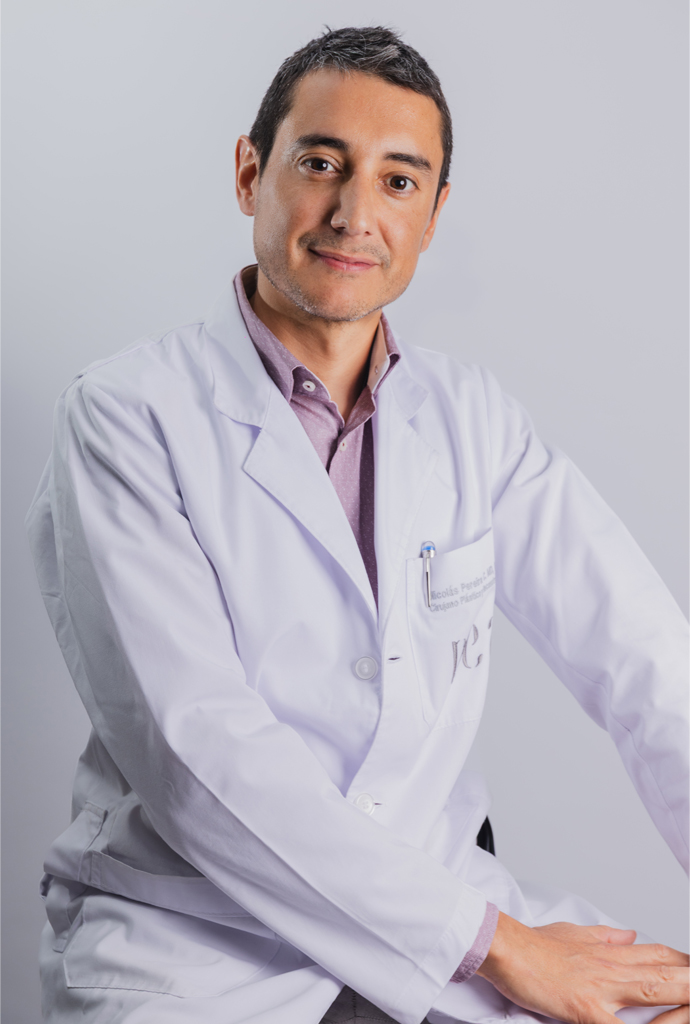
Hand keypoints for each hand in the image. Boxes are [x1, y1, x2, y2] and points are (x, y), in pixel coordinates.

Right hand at [475, 911, 688, 1023]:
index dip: (682, 960)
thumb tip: (631, 934)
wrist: (506, 947)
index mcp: (608, 952)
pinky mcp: (586, 1009)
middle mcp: (611, 967)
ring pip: (653, 992)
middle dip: (689, 979)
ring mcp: (601, 988)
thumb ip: (605, 936)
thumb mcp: (573, 933)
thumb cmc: (532, 945)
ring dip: (679, 998)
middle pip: (665, 973)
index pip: (657, 954)